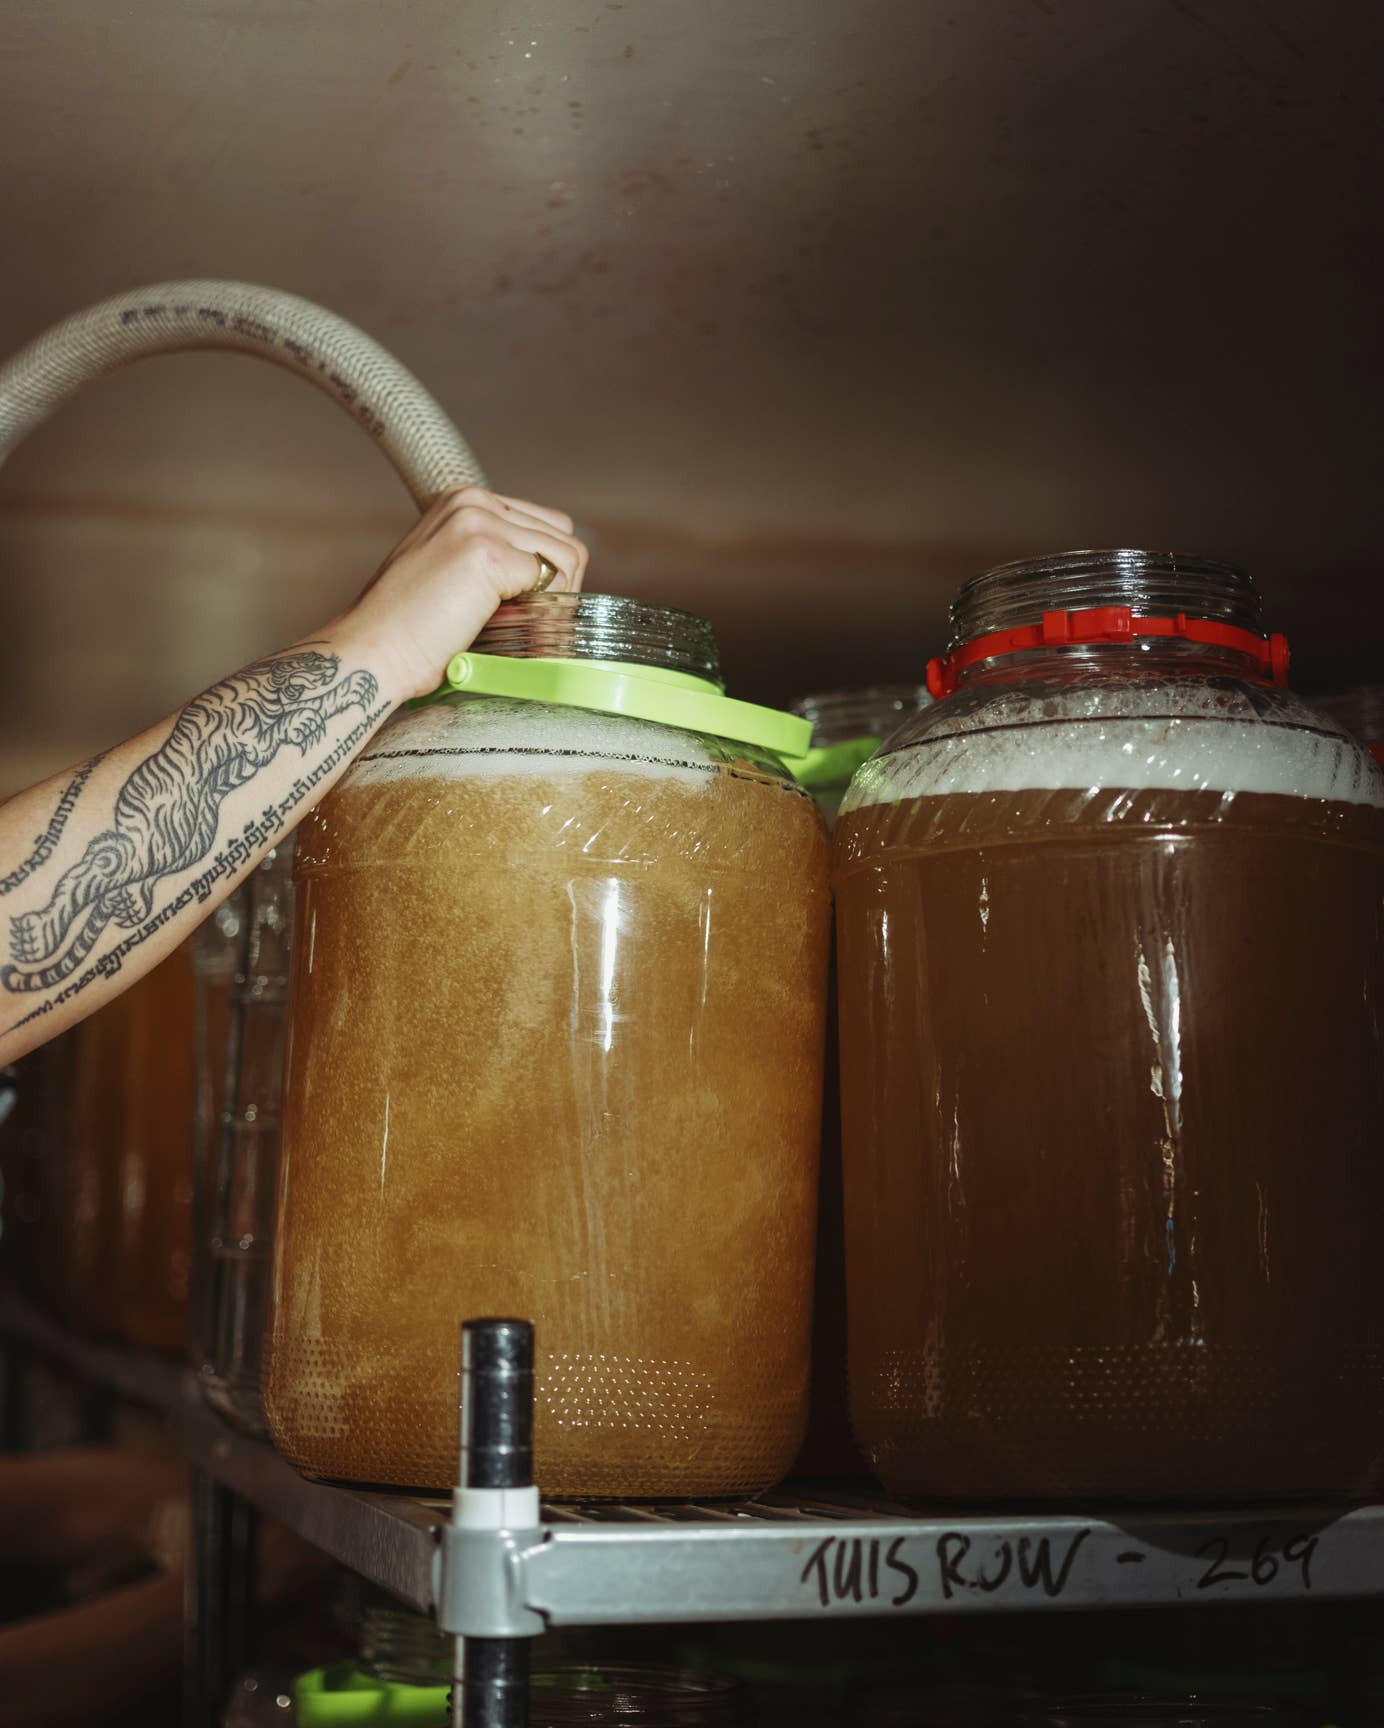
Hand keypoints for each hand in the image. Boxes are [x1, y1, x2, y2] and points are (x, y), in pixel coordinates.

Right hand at [341, 485, 589, 701]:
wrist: (373, 652)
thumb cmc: (408, 627)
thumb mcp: (449, 570)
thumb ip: (492, 557)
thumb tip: (551, 577)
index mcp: (463, 500)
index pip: (545, 524)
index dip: (548, 570)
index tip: (528, 606)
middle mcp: (473, 501)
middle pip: (563, 537)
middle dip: (560, 584)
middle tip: (531, 623)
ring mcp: (481, 523)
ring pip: (566, 557)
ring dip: (556, 600)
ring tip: (520, 628)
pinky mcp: (489, 554)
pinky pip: (552, 583)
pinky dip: (541, 614)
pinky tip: (508, 631)